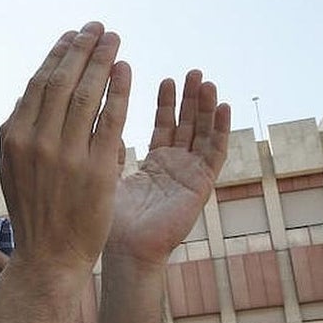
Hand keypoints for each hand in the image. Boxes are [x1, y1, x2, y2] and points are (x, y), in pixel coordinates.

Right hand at [0, 22, 128, 271]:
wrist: (49, 256)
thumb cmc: (35, 212)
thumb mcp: (15, 167)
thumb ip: (22, 132)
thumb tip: (30, 94)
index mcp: (14, 138)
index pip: (39, 84)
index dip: (58, 55)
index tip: (73, 37)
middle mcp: (37, 142)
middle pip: (62, 81)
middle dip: (82, 49)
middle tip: (98, 29)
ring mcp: (66, 155)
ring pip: (87, 94)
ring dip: (103, 61)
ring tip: (115, 41)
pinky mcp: (97, 170)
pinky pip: (111, 119)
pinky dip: (119, 90)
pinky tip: (127, 70)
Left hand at [105, 70, 228, 267]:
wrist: (126, 250)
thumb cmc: (112, 222)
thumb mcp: (106, 175)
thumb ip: (109, 149)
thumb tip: (100, 120)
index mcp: (155, 166)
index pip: (164, 126)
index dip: (167, 103)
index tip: (166, 79)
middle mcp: (176, 168)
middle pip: (188, 125)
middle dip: (190, 98)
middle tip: (192, 71)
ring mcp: (190, 176)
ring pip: (203, 134)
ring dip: (206, 108)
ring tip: (205, 81)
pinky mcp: (201, 185)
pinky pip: (215, 152)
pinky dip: (221, 129)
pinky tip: (223, 106)